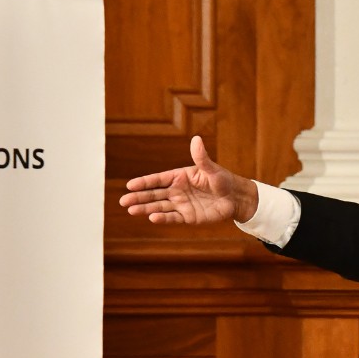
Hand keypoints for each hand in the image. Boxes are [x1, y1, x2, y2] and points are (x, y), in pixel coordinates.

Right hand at [119, 136, 257, 223]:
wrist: (234, 198)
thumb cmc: (223, 180)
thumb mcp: (212, 169)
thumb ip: (201, 157)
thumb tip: (196, 140)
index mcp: (179, 177)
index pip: (158, 179)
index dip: (144, 182)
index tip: (130, 185)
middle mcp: (177, 191)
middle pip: (154, 194)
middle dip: (138, 197)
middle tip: (124, 201)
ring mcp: (181, 204)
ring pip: (159, 206)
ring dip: (145, 208)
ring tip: (131, 211)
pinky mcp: (187, 217)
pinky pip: (172, 217)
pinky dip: (162, 218)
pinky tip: (152, 218)